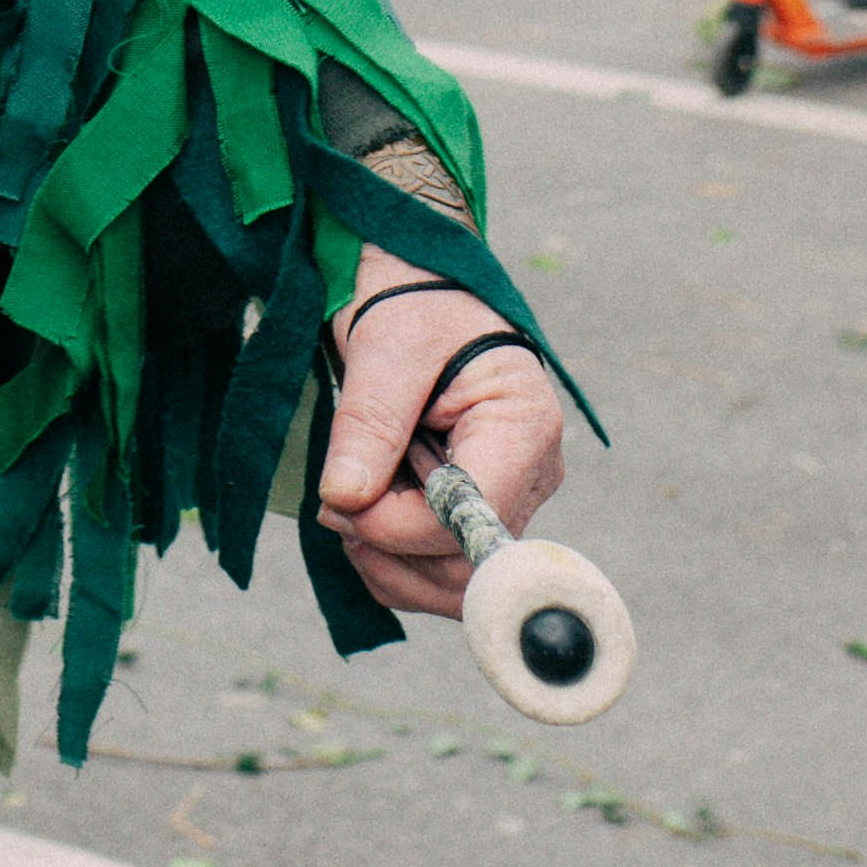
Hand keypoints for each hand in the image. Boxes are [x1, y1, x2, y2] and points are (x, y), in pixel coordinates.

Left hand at [320, 270, 562, 619]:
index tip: (341, 502)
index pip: (470, 521)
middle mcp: (531, 473)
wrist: (418, 285)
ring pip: (454, 581)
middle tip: (335, 504)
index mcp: (524, 428)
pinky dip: (392, 558)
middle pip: (467, 567)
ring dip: (387, 560)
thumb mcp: (384, 350)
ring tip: (347, 502)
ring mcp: (510, 496)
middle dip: (389, 550)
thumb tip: (344, 498)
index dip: (398, 528)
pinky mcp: (481, 509)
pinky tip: (364, 511)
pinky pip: (441, 566)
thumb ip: (367, 425)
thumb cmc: (410, 303)